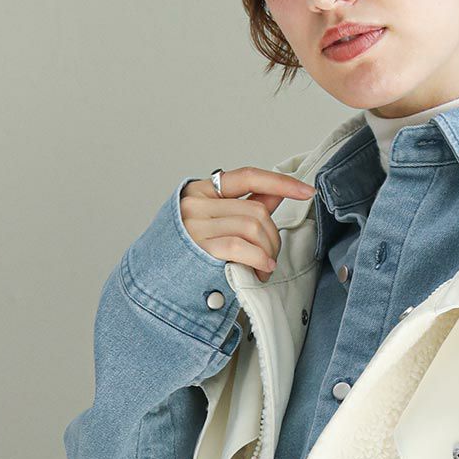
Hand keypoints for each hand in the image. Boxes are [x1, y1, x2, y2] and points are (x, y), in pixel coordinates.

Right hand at [180, 166, 316, 282]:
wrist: (152, 281)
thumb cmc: (188, 252)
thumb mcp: (215, 222)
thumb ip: (246, 206)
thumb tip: (278, 191)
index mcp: (202, 190)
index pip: (248, 176)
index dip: (281, 182)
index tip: (306, 190)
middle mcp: (197, 203)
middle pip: (256, 210)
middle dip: (273, 237)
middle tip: (270, 257)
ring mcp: (196, 225)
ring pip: (253, 227)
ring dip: (267, 251)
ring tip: (262, 268)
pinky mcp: (199, 248)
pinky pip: (241, 247)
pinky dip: (259, 258)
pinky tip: (261, 269)